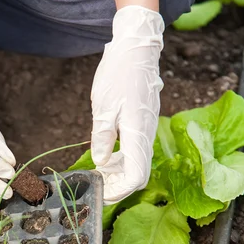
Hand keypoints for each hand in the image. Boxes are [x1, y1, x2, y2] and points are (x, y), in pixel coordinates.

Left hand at [91, 6, 163, 203]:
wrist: (136, 48)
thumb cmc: (119, 74)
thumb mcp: (103, 107)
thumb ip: (101, 138)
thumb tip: (100, 162)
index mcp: (138, 134)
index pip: (135, 177)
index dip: (119, 192)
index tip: (101, 195)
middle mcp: (147, 135)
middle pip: (138, 174)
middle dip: (117, 186)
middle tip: (95, 188)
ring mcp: (147, 130)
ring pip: (137, 163)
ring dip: (118, 173)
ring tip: (98, 173)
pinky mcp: (144, 124)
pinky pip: (136, 151)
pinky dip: (121, 160)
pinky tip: (106, 156)